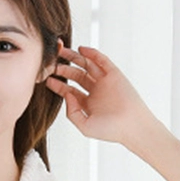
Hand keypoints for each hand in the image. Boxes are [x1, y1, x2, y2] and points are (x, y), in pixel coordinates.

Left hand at [45, 41, 160, 146]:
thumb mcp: (85, 126)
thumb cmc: (110, 130)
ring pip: (87, 65)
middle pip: (76, 75)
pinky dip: (92, 53)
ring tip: (62, 52)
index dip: (58, 84)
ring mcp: (105, 81)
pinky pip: (102, 60)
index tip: (47, 79)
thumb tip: (67, 94)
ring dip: (75, 58)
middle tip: (52, 63)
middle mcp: (95, 91)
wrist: (132, 126)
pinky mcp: (114, 74)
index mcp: (87, 104)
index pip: (69, 90)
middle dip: (64, 68)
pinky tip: (81, 50)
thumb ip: (72, 112)